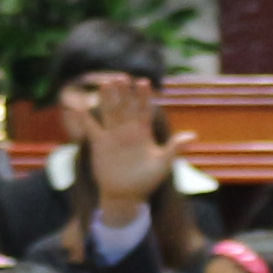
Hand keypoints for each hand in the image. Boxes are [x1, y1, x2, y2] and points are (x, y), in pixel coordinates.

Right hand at [67, 72, 170, 216]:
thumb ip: (174, 149)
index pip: (144, 110)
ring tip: (105, 83)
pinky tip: (79, 106)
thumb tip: (192, 137)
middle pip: (125, 106)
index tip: (144, 82)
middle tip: (122, 77)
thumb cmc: (146, 181)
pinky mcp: (100, 143)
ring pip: (110, 112)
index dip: (144, 96)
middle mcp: (127, 130)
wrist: (126, 195)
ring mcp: (113, 135)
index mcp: (143, 132)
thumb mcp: (163, 164)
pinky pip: (92, 127)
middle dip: (124, 92)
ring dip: (107, 98)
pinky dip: (86, 118)